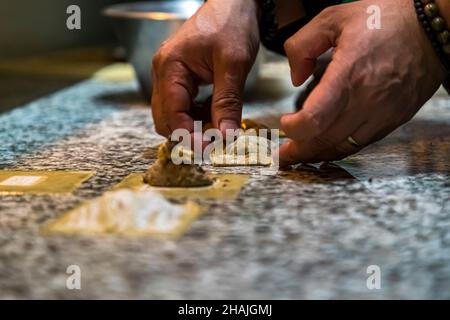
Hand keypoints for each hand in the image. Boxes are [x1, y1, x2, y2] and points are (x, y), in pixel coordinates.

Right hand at [151, 0, 259, 137]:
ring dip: (193, 127)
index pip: (171, 114)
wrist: (234, 4)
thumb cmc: (231, 25)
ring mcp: (168, 76)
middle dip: (188, 134)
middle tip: (217, 141)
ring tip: (219, 125)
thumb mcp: (233, 64)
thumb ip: (227, 102)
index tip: (209, 149)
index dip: (187, 136)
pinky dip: (196, 116)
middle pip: (165, 119)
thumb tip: (225, 136)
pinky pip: (182, 107)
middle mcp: (162, 73)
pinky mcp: (179, 79)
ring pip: (172, 115)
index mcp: (169, 67)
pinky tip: (215, 114)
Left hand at [279, 0, 445, 165]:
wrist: (432, 29)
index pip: (315, 118)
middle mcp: (367, 100)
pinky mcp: (393, 119)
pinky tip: (326, 148)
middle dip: (298, 150)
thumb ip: (302, 45)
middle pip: (324, 139)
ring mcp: (383, 114)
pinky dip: (339, 149)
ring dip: (317, 155)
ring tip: (298, 156)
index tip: (284, 124)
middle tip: (282, 154)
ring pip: (342, 147)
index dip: (295, 129)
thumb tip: (295, 77)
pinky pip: (361, 143)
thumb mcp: (333, 18)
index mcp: (350, 73)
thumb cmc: (384, 20)